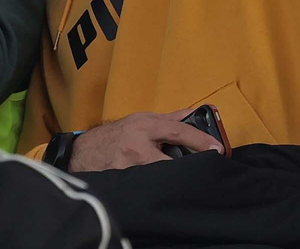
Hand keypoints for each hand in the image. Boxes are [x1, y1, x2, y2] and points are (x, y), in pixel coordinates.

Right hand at [67, 109, 223, 171]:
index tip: (217, 149)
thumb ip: (167, 118)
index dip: (200, 140)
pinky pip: (146, 185)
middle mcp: (137, 144)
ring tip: (179, 179)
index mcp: (144, 125)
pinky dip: (156, 186)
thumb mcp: (140, 120)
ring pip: (160, 174)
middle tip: (202, 170)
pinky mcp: (123, 180)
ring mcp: (129, 165)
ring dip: (171, 177)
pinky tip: (160, 187)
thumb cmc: (114, 135)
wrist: (82, 153)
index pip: (178, 130)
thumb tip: (192, 112)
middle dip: (188, 166)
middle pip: (172, 159)